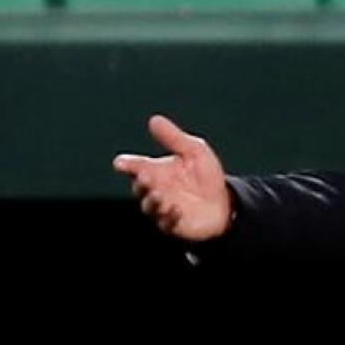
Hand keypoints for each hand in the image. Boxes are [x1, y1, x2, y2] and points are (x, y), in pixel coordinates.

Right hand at [113, 115, 232, 241]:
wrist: (224, 201)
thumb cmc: (205, 175)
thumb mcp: (194, 151)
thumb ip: (174, 138)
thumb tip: (154, 120)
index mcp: (155, 171)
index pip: (135, 167)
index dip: (127, 164)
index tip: (121, 162)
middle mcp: (154, 190)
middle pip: (139, 187)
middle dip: (141, 182)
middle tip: (146, 176)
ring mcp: (162, 208)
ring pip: (149, 206)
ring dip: (152, 201)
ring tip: (160, 194)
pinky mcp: (173, 224)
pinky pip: (166, 223)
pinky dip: (169, 217)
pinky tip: (176, 209)